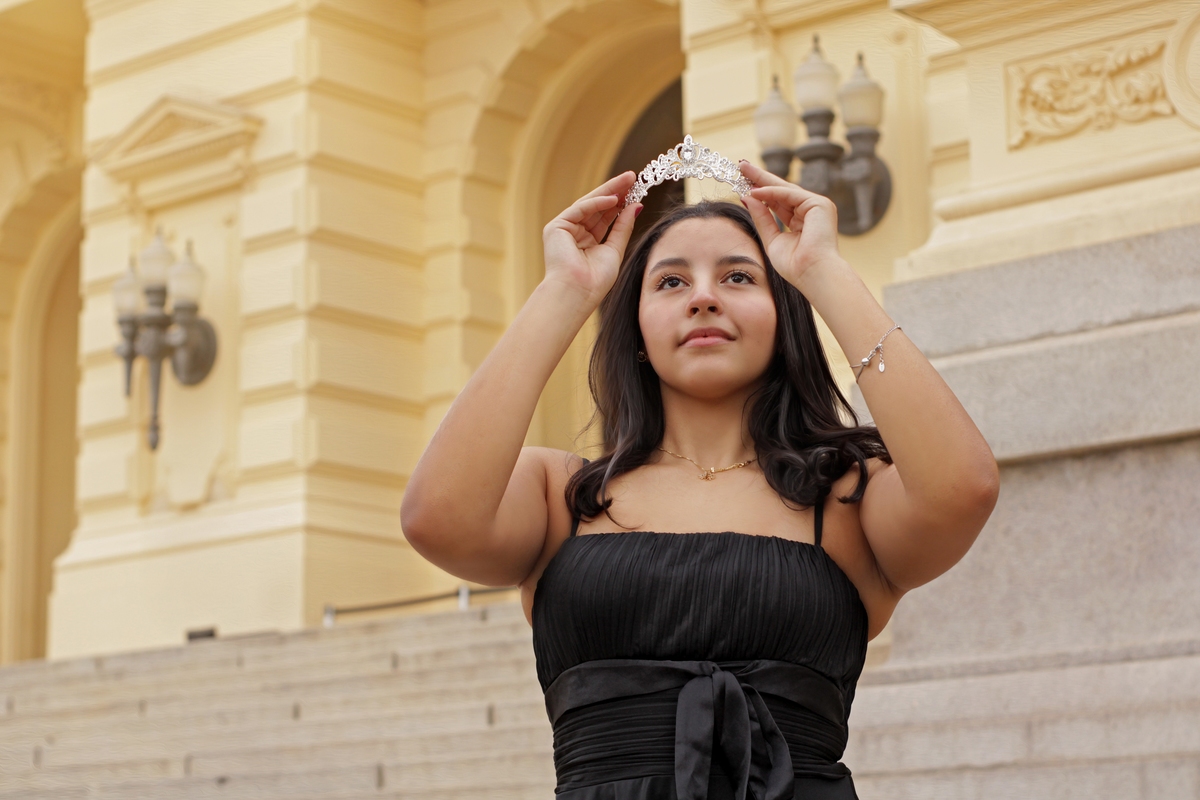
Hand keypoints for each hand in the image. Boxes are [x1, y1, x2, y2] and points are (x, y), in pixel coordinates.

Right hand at [542, 171, 640, 307]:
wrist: (577, 294)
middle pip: (597, 207)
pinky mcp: (556, 227)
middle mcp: (574, 234)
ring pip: (589, 204)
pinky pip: (579, 209)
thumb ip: (623, 227)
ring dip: (609, 191)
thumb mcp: (615, 250)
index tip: (636, 191)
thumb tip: (636, 206)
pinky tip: (614, 198)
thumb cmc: (595, 281)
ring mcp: (564, 229)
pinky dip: (597, 203)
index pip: (605, 217)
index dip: (620, 203)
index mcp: (587, 242)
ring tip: (628, 180)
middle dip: (615, 191)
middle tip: (632, 177)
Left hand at [737, 161, 846, 289]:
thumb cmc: (795, 266)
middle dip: (760, 177)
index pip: (778, 201)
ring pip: (784, 188)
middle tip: (742, 165)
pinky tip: (754, 191)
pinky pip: (789, 194)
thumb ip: (762, 218)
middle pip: (781, 190)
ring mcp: (817, 205)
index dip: (760, 191)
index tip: (742, 182)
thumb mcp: (772, 239)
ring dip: (763, 179)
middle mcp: (810, 210)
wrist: (812, 275)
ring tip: (743, 169)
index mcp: (802, 220)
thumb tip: (747, 198)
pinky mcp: (819, 204)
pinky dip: (771, 192)